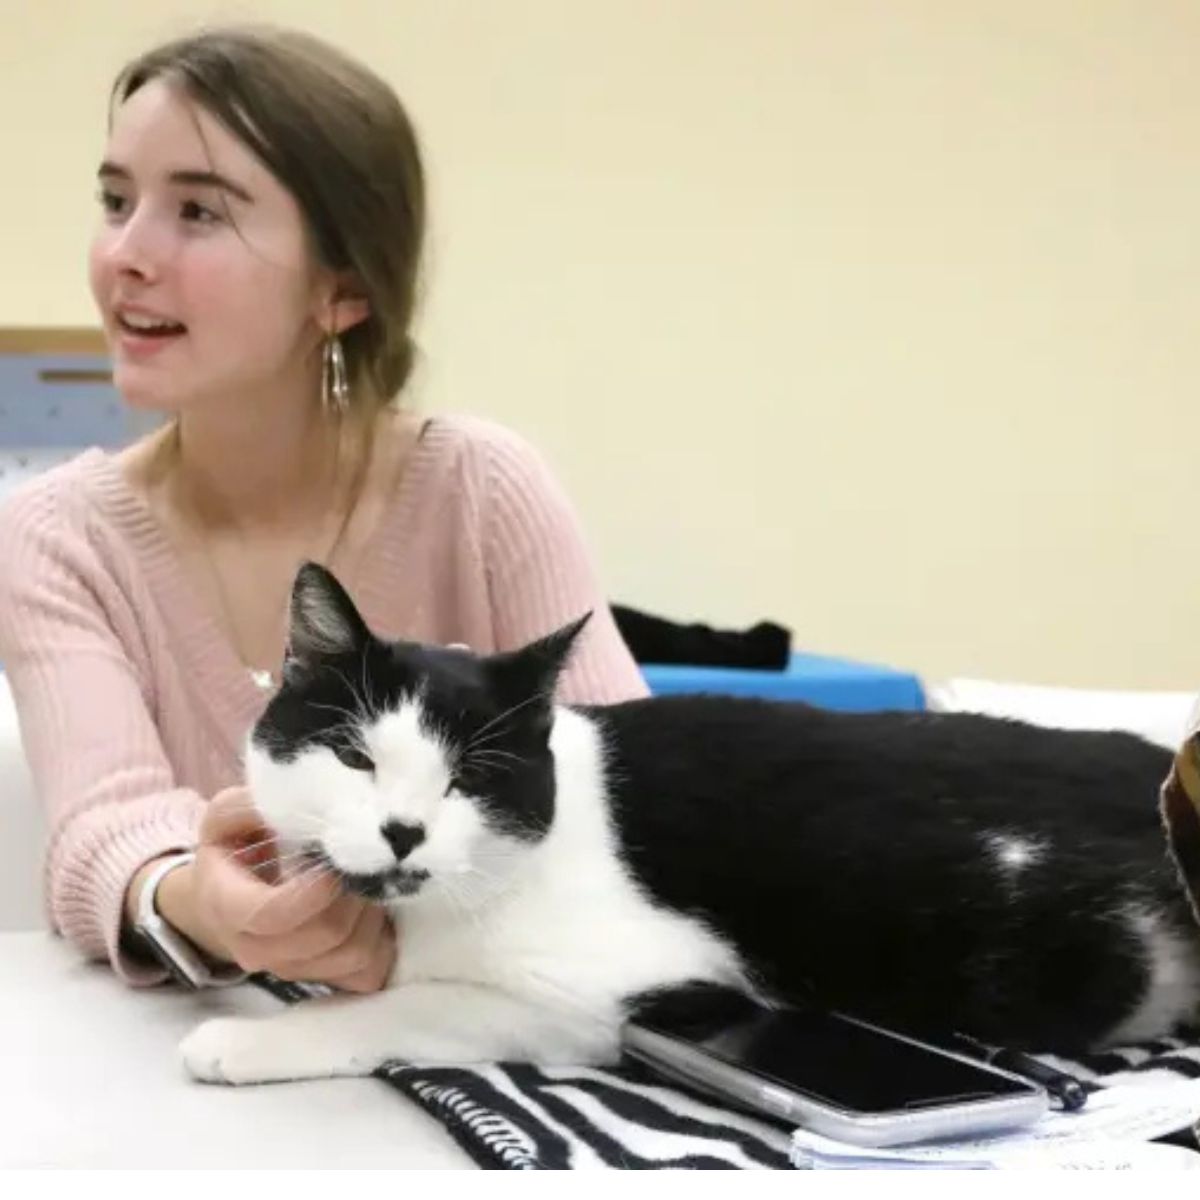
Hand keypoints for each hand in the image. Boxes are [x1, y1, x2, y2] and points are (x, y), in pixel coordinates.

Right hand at [133, 786, 395, 992]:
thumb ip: (254, 803)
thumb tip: (296, 798)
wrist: (234, 895)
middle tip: (362, 862)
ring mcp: (293, 970)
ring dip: (372, 913)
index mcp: (227, 907)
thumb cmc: (237, 849)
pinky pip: (368, 974)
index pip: (271, 915)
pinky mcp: (325, 979)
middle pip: (324, 935)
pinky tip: (373, 910)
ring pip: (352, 955)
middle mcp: (257, 950)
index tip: (335, 863)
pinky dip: (382, 941)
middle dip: (352, 893)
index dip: (313, 891)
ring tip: (368, 881)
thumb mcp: (230, 816)